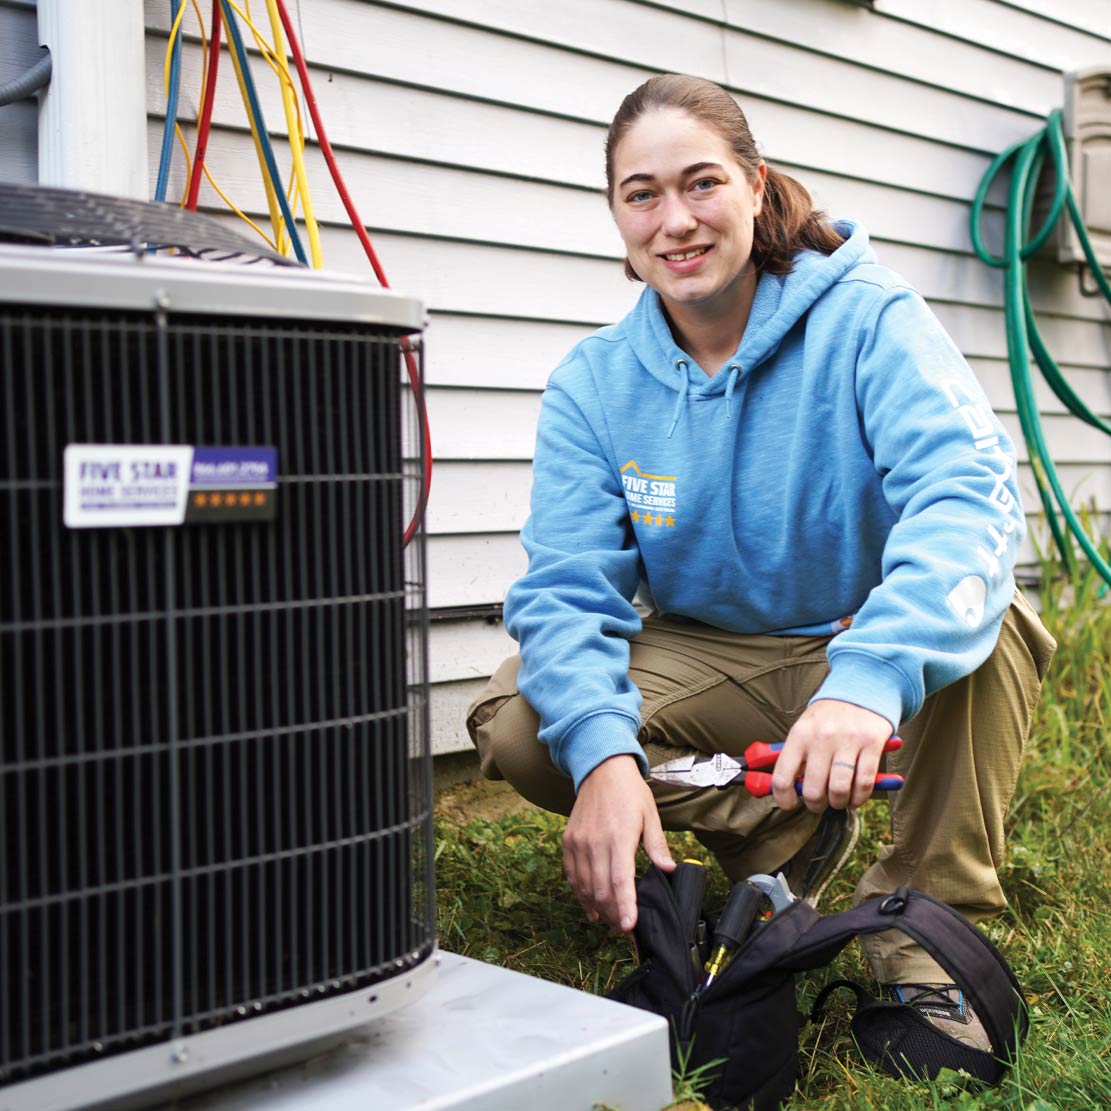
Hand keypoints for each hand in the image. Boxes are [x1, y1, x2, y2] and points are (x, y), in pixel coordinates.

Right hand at [562, 754, 674, 931]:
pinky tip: (590, 905)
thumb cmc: (630, 792)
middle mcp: (595, 842)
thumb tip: (669, 870)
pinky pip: (572, 875)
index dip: (624, 907)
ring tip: (609, 921)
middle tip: (624, 929)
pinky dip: (580, 893)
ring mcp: (579, 842)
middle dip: (613, 914)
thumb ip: (657, 845)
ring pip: (584, 886)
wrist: (601, 768)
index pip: (620, 881)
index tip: (629, 927)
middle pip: (601, 890)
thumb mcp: (650, 814)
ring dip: (597, 907)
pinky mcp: (569, 841)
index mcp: (619, 837)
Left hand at [771, 699, 894, 812]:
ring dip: (839, 803)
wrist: (861, 689)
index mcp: (799, 735)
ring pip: (840, 790)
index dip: (784, 799)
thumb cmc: (829, 716)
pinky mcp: (872, 744)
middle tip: (819, 803)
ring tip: (839, 800)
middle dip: (816, 805)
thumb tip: (785, 789)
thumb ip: (795, 756)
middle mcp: (821, 738)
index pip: (782, 777)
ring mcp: (848, 741)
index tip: (790, 804)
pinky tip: (856, 795)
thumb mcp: (804, 728)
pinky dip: (859, 797)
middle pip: (813, 789)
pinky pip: (864, 784)